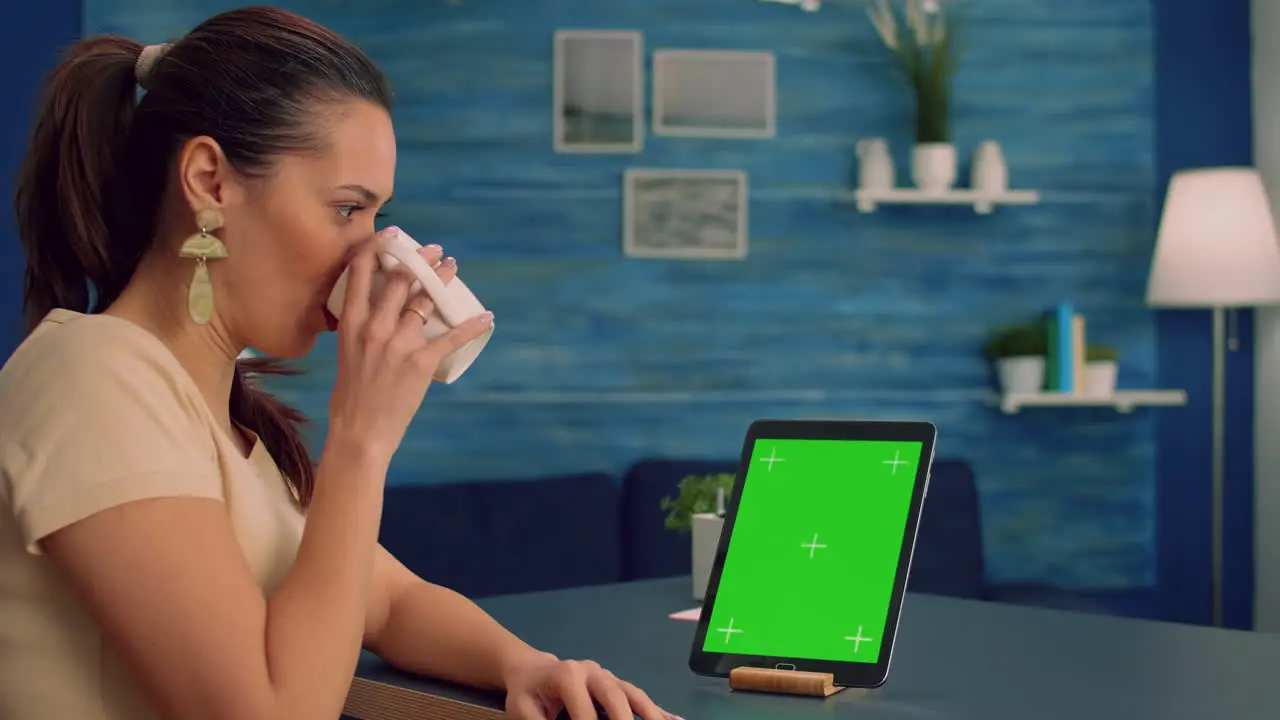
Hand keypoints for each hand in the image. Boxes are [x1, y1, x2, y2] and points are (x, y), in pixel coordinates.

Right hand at [326, 230, 492, 463]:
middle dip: (420, 260)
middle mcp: (374, 327)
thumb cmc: (350, 396)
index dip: (377, 249)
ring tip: (453, 268)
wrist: (359, 431)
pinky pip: (451, 337)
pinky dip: (472, 325)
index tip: (392, 235)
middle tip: (434, 250)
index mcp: (351, 323)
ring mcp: (398, 343)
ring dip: (443, 281)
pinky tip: (486, 317)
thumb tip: (375, 312)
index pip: (360, 274)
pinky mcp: (420, 362)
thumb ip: (359, 330)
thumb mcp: (346, 353)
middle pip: (400, 280)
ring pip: (425, 300)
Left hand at [504, 656, 682, 719]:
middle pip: (615, 696)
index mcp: (567, 676)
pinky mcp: (616, 684)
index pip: (584, 711)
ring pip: (633, 694)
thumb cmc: (527, 694)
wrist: (533, 672)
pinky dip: (656, 710)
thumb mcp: (522, 711)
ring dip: (650, 714)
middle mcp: (592, 672)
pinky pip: (638, 697)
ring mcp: (607, 676)